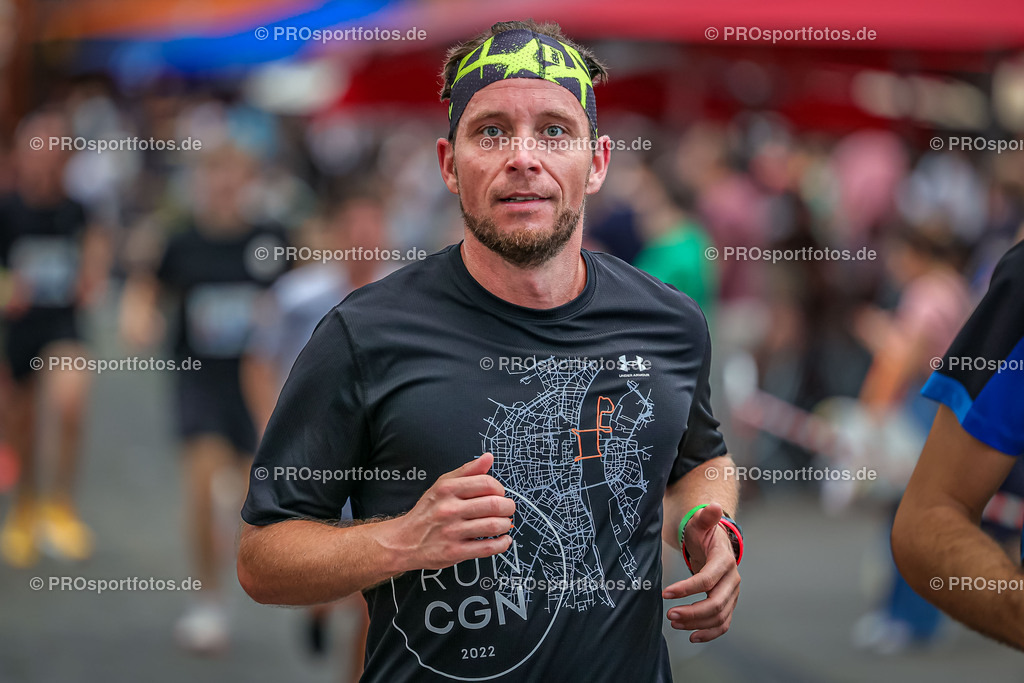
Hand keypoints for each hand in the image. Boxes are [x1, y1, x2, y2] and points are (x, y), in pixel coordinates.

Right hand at [387, 453, 514, 571]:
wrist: (404, 541)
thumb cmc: (427, 511)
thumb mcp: (442, 485)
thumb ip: (467, 471)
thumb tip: (488, 458)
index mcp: (447, 489)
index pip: (486, 483)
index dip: (500, 488)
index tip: (499, 494)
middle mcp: (449, 509)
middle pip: (493, 504)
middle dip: (507, 506)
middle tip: (507, 509)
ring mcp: (452, 531)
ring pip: (493, 525)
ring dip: (505, 524)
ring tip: (503, 523)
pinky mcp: (455, 552)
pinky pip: (487, 548)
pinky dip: (502, 544)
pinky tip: (503, 539)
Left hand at [662, 502, 740, 642]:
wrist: (716, 545)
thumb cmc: (704, 533)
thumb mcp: (700, 523)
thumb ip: (705, 517)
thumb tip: (713, 506)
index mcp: (724, 561)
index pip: (707, 579)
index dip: (687, 588)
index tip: (666, 593)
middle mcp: (732, 580)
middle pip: (716, 603)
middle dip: (692, 612)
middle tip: (669, 614)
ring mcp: (732, 594)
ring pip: (719, 616)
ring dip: (696, 623)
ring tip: (673, 622)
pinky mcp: (729, 604)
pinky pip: (723, 624)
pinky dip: (710, 633)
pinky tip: (692, 637)